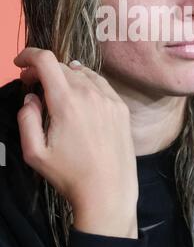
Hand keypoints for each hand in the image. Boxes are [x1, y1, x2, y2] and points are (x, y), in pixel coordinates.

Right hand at [14, 47, 137, 237]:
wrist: (109, 191)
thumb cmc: (69, 175)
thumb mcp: (35, 153)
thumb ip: (26, 119)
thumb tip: (31, 98)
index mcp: (66, 102)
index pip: (46, 61)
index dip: (29, 55)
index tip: (20, 63)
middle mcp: (90, 94)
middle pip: (61, 67)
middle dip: (42, 70)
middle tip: (32, 84)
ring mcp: (108, 98)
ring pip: (81, 73)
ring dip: (64, 76)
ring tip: (55, 91)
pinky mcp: (120, 106)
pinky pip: (100, 83)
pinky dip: (85, 82)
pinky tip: (80, 94)